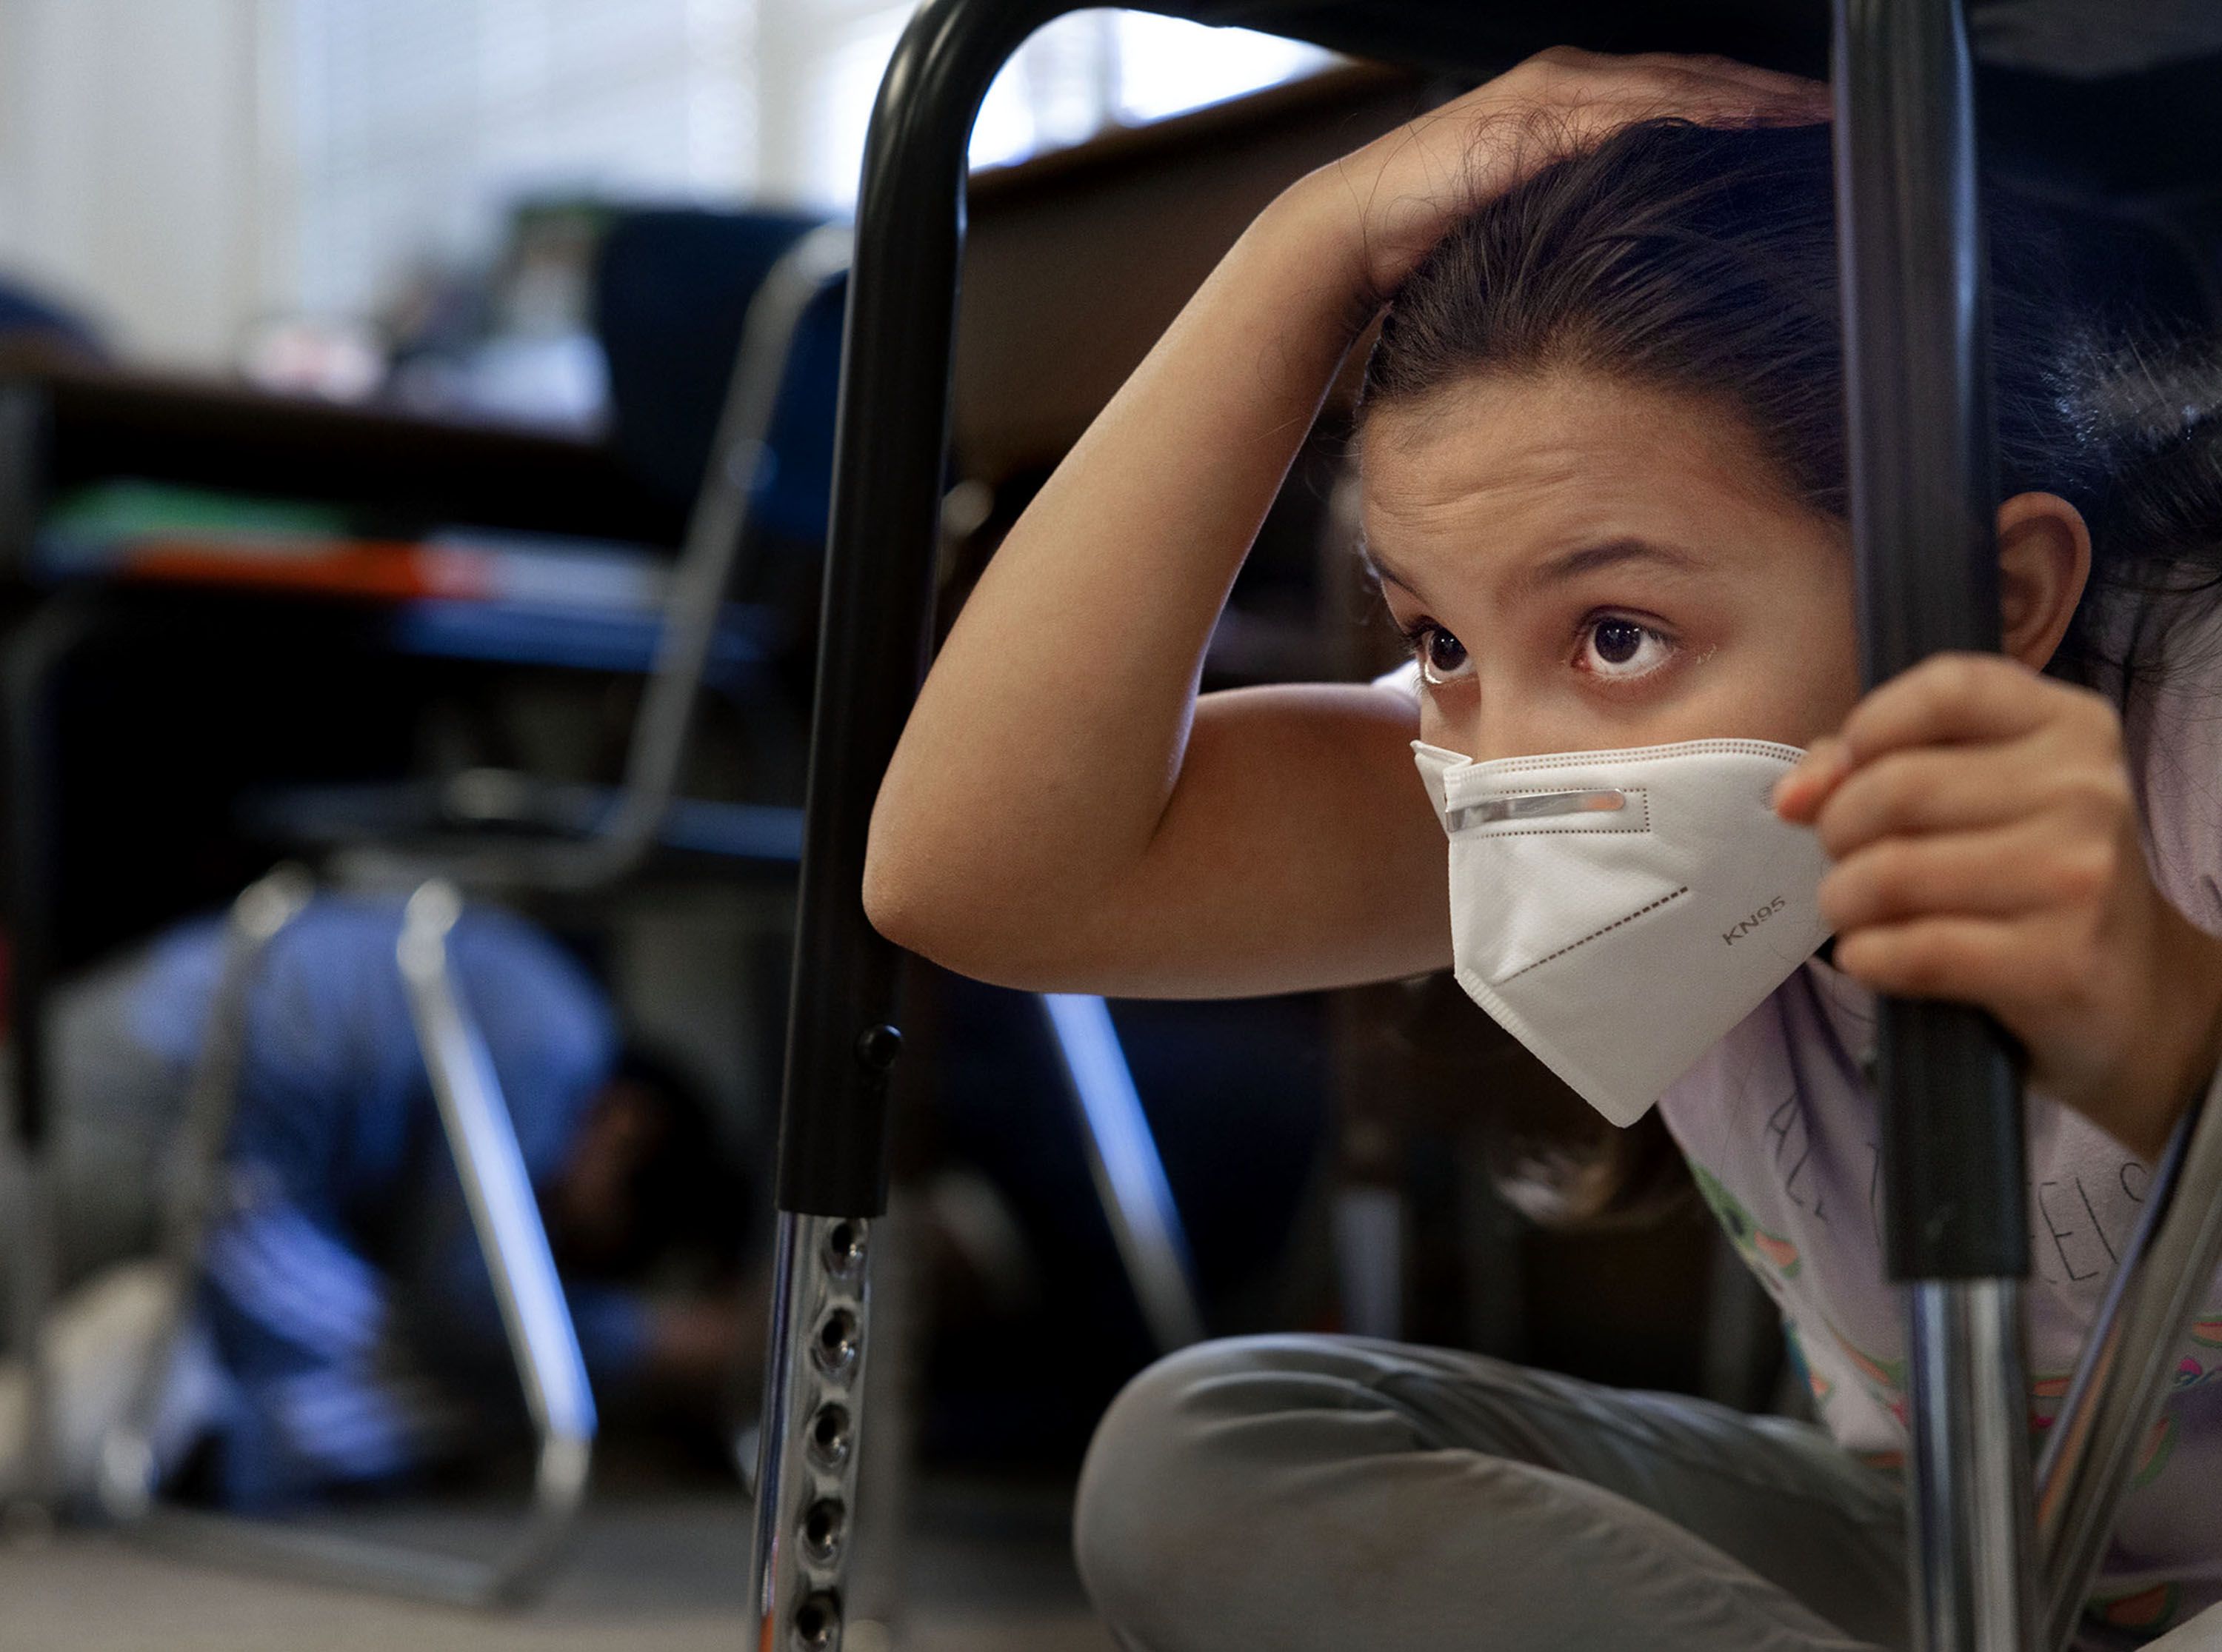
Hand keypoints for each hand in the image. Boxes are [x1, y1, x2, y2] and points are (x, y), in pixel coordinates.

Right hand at [1290, 46, 1829, 304]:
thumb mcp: (1531, 225)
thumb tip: (1644, 255)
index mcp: (1573, 104)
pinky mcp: (1533, 118)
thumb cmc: (1435, 241)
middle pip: (1694, 79)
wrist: (1354, 234)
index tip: (1813, 134)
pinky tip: (1734, 131)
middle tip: (1837, 123)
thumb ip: (1586, 218)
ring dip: (1745, 103)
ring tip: (1807, 124)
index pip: (1683, 95)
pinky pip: (1628, 114)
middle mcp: (1569, 81)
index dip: (1752, 109)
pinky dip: (1687, 118)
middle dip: (1769, 98)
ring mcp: (1552, 93)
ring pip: (1673, 87)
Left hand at [1772, 652, 2221, 1161]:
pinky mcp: (2060, 962)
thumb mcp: (1975, 793)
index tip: (1848, 774)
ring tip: (1859, 911)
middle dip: (1838, 832)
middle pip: (1896, 788)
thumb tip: (1795, 796)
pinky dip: (1868, 957)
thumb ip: (1872, 765)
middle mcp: (2086, 791)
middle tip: (1847, 859)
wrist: (2131, 989)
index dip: (1868, 730)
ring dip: (1844, 901)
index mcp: (2071, 726)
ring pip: (1891, 873)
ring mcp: (2079, 877)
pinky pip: (1914, 950)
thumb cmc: (2028, 875)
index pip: (1946, 689)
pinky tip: (1876, 956)